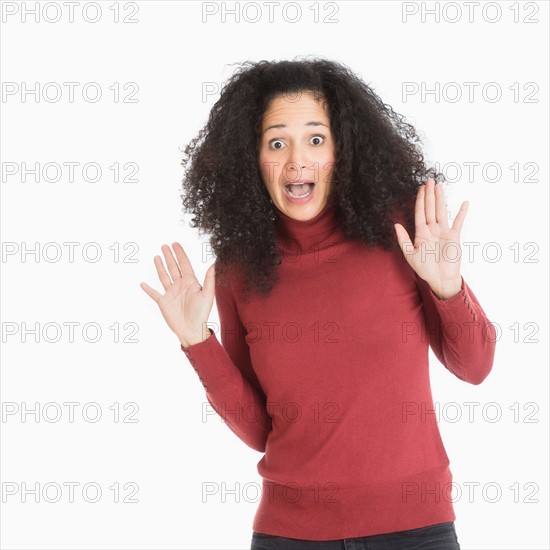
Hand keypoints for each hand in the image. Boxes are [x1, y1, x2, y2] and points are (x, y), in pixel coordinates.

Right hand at [140, 242, 215, 346]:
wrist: (192, 330)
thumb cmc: (201, 313)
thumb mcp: (208, 294)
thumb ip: (210, 278)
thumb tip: (216, 263)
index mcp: (190, 282)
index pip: (184, 264)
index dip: (180, 253)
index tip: (175, 244)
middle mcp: (180, 286)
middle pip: (173, 267)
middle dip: (169, 256)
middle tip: (164, 245)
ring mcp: (171, 293)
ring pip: (164, 276)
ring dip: (160, 267)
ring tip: (156, 257)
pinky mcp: (163, 302)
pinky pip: (154, 294)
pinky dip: (148, 289)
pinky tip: (142, 283)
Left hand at [393, 178, 467, 299]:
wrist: (440, 279)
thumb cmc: (425, 269)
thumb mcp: (410, 255)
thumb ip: (403, 240)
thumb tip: (396, 224)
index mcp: (421, 233)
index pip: (420, 213)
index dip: (420, 200)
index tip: (420, 188)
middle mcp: (432, 230)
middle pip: (430, 208)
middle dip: (429, 195)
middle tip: (429, 180)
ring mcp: (443, 232)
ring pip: (441, 211)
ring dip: (440, 199)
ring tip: (439, 186)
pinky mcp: (454, 237)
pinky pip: (458, 222)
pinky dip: (461, 213)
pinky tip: (464, 203)